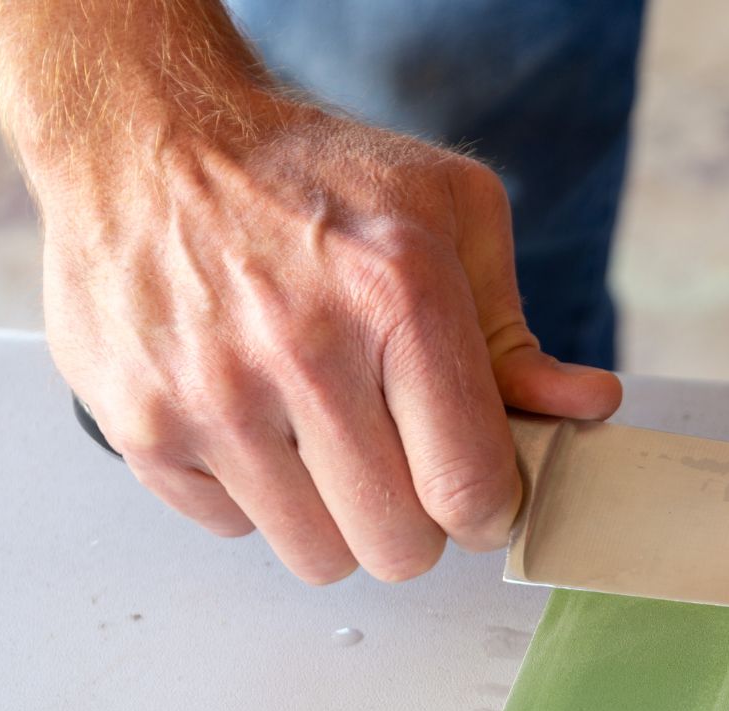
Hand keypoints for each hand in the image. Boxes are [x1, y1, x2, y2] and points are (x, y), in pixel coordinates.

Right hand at [0, 0, 619, 583]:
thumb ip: (517, 336)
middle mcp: (301, 350)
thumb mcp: (448, 217)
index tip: (480, 496)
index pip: (469, 487)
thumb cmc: (308, 177)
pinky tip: (255, 418)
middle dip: (417, 520)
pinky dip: (256, 495)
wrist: (144, 136)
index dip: (489, 511)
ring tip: (323, 435)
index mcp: (397, 295)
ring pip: (317, 556)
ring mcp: (212, 394)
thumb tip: (587, 407)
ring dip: (336, 516)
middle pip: (398, 546)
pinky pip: (235, 530)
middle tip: (401, 462)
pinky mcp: (140, 425)